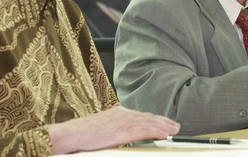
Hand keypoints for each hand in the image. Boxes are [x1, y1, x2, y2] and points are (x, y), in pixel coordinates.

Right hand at [48, 106, 179, 153]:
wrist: (71, 134)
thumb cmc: (84, 134)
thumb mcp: (104, 128)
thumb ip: (117, 129)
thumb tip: (127, 135)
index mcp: (119, 112)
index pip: (142, 115)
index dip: (156, 119)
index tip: (166, 123)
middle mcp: (123, 114)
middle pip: (148, 117)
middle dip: (163, 122)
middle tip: (176, 126)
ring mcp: (123, 121)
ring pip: (149, 123)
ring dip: (164, 126)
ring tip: (174, 130)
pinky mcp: (122, 131)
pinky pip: (143, 130)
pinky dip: (156, 131)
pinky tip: (164, 134)